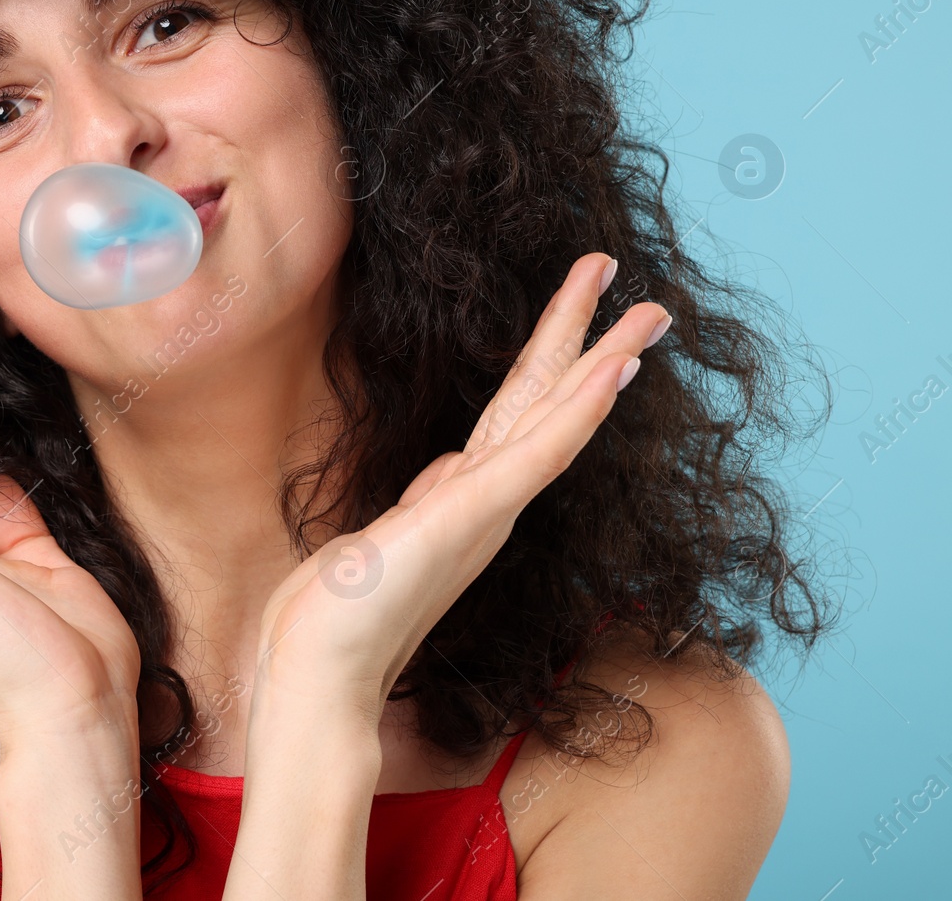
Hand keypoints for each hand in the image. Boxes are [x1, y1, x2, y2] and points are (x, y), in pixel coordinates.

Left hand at [251, 252, 669, 717]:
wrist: (321, 673)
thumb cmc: (340, 616)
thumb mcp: (387, 533)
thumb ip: (428, 498)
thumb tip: (449, 465)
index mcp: (467, 500)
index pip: (520, 416)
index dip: (556, 366)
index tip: (588, 321)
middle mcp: (488, 503)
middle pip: (548, 404)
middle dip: (593, 344)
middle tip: (649, 299)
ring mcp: (485, 508)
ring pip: (555, 417)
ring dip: (603, 359)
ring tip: (650, 312)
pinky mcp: (472, 515)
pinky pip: (538, 454)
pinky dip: (578, 411)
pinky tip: (614, 368)